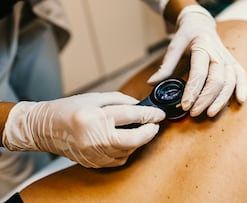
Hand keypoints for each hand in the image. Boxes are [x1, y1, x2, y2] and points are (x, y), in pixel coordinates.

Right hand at [2, 92, 164, 167]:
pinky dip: (126, 150)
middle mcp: (94, 138)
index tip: (159, 114)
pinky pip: (118, 159)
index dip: (149, 115)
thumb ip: (119, 100)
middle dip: (149, 132)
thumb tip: (140, 106)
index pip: (130, 116)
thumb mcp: (94, 97)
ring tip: (141, 130)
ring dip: (139, 141)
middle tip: (155, 125)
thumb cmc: (67, 109)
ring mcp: (93, 153)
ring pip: (127, 151)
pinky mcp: (93, 162)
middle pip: (133, 139)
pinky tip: (126, 141)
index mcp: (94, 117)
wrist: (43, 128)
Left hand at [148, 5, 246, 116]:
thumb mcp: (174, 46)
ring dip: (221, 100)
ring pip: (230, 81)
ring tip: (210, 113)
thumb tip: (151, 83)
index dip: (192, 91)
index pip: (199, 73)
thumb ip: (165, 66)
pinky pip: (241, 76)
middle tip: (194, 112)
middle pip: (216, 80)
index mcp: (202, 47)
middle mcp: (218, 53)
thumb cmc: (187, 36)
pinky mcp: (233, 63)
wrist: (201, 25)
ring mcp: (227, 58)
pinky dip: (242, 88)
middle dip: (205, 99)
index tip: (184, 105)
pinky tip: (240, 101)